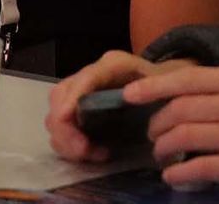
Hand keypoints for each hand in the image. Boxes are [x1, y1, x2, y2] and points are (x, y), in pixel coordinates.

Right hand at [46, 50, 193, 161]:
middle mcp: (90, 76)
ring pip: (55, 116)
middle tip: (83, 150)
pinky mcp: (77, 112)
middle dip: (65, 127)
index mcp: (111, 64)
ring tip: (91, 153)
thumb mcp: (163, 82)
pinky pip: (61, 130)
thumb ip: (150, 87)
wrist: (161, 86)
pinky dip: (70, 146)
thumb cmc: (162, 84)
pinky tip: (92, 152)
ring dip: (67, 141)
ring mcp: (79, 94)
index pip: (86, 77)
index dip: (72, 97)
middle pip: (60, 98)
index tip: (65, 118)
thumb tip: (131, 97)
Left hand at [132, 65, 218, 194]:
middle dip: (156, 126)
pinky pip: (197, 169)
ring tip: (164, 159)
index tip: (129, 95)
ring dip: (164, 151)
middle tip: (154, 138)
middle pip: (178, 110)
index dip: (152, 87)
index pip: (187, 79)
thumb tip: (187, 98)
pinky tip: (177, 178)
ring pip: (182, 138)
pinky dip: (179, 175)